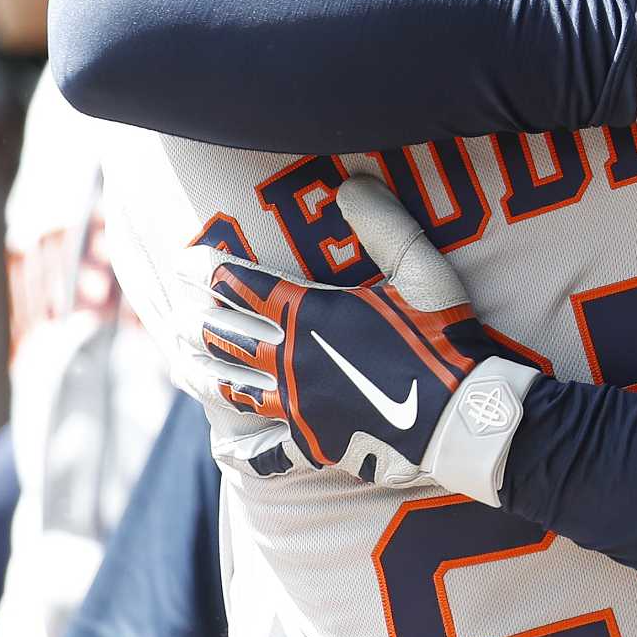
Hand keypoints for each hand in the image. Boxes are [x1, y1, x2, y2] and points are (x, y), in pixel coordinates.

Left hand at [178, 177, 537, 504]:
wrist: (463, 415)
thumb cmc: (444, 335)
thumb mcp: (420, 267)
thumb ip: (383, 221)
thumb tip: (350, 182)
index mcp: (310, 313)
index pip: (242, 285)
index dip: (207, 270)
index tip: (182, 261)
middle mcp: (292, 359)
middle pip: (224, 336)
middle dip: (193, 319)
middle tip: (173, 309)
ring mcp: (298, 407)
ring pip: (230, 389)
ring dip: (200, 373)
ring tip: (178, 362)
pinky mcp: (314, 445)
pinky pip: (267, 454)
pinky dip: (243, 452)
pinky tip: (224, 449)